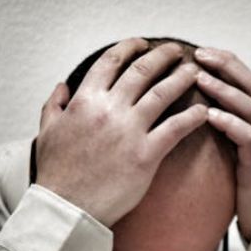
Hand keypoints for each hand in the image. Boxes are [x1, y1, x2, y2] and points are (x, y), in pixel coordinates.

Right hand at [35, 38, 207, 226]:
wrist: (68, 207)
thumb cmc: (57, 173)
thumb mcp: (47, 132)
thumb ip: (54, 105)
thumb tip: (62, 86)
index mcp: (84, 100)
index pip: (111, 62)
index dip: (129, 48)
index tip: (142, 43)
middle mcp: (108, 109)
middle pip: (142, 71)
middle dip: (162, 56)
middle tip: (177, 51)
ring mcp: (129, 131)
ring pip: (162, 94)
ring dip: (181, 78)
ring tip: (195, 72)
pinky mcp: (146, 155)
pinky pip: (175, 129)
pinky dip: (192, 117)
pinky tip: (203, 111)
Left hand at [193, 47, 250, 240]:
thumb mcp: (243, 152)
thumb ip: (231, 129)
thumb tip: (203, 111)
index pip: (249, 82)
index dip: (227, 64)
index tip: (202, 52)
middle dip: (225, 66)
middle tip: (199, 54)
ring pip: (250, 106)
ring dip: (224, 89)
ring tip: (200, 77)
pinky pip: (248, 136)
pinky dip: (230, 122)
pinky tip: (210, 115)